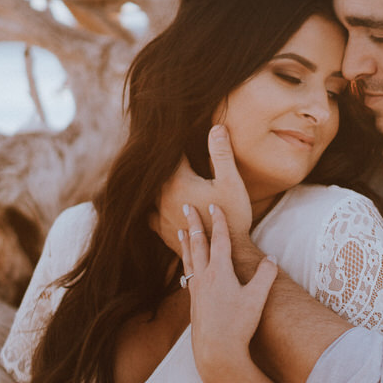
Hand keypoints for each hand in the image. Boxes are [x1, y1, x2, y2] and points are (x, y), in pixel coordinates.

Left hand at [152, 125, 252, 254]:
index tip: (180, 133)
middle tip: (169, 150)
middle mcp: (162, 198)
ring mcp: (159, 216)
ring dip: (156, 184)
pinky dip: (152, 205)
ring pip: (150, 193)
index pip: (173, 154)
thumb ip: (221, 154)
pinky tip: (157, 203)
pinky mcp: (162, 231)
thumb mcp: (231, 182)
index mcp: (177, 182)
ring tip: (160, 175)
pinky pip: (149, 213)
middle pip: (158, 172)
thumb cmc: (232, 216)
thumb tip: (216, 126)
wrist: (229, 255)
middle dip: (166, 162)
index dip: (178, 143)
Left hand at [180, 202, 277, 382]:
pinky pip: (188, 274)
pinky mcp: (193, 302)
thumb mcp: (257, 299)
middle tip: (186, 206)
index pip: (219, 240)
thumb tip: (271, 259)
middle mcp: (204, 277)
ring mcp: (196, 290)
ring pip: (189, 259)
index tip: (213, 206)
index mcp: (220, 272)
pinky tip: (186, 265)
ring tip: (179, 230)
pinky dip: (186, 262)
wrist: (216, 352)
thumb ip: (265, 276)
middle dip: (193, 224)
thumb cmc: (237, 326)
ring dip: (185, 242)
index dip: (217, 221)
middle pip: (197, 244)